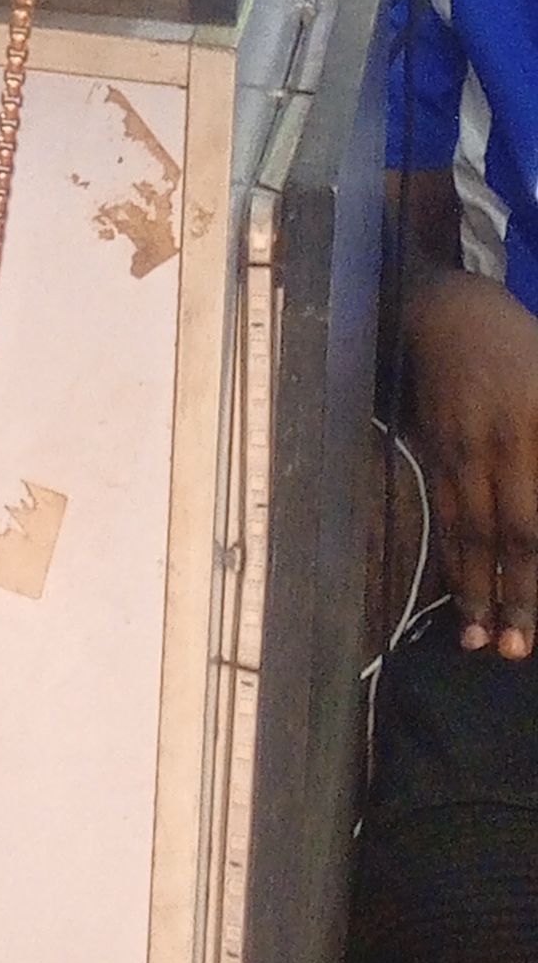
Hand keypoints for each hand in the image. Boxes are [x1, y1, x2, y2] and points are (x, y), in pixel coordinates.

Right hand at [404, 264, 537, 654]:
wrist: (448, 312)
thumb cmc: (522, 350)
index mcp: (530, 434)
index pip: (531, 523)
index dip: (531, 576)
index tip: (533, 621)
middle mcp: (491, 450)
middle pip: (500, 534)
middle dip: (506, 595)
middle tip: (510, 650)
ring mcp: (456, 452)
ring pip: (465, 530)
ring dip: (471, 587)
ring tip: (475, 637)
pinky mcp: (434, 451)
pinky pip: (444, 512)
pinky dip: (451, 554)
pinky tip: (456, 588)